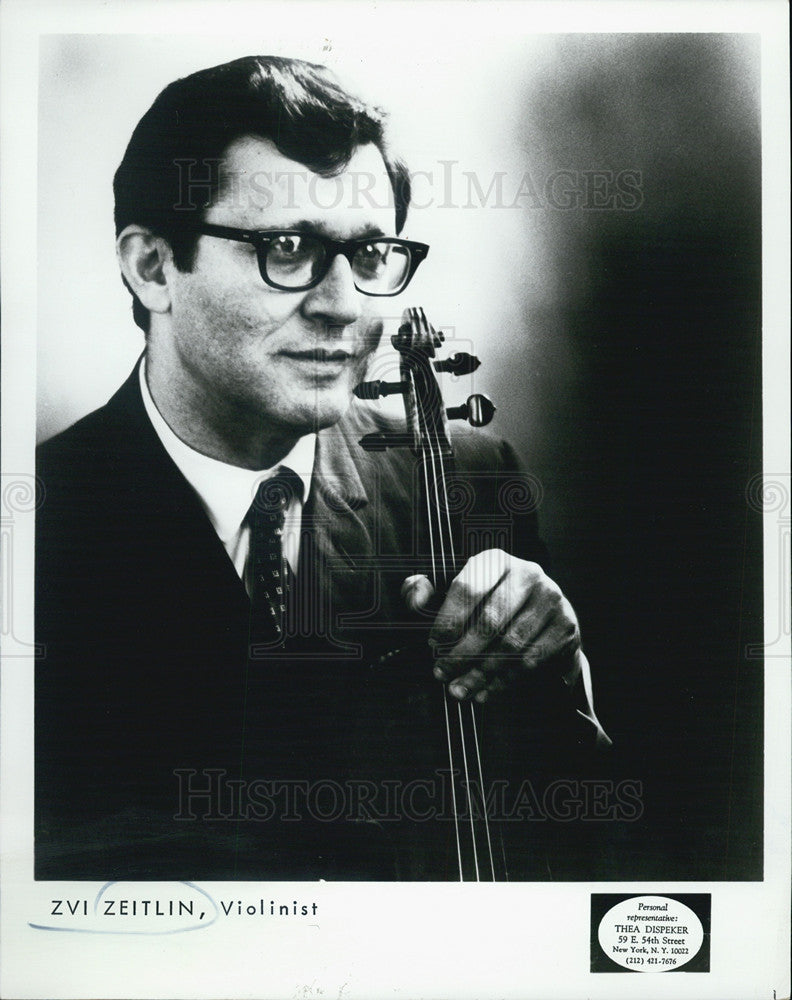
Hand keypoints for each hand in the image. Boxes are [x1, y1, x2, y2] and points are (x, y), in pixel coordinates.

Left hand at [401, 549, 581, 702]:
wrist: (544, 622)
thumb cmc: (490, 606)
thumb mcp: (456, 593)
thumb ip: (427, 591)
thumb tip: (413, 595)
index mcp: (495, 560)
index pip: (467, 589)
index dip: (447, 621)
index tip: (432, 645)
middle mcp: (528, 573)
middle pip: (490, 621)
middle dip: (461, 654)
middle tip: (441, 675)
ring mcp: (552, 600)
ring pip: (510, 646)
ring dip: (481, 673)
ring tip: (460, 690)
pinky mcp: (566, 627)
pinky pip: (532, 661)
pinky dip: (506, 680)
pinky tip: (487, 690)